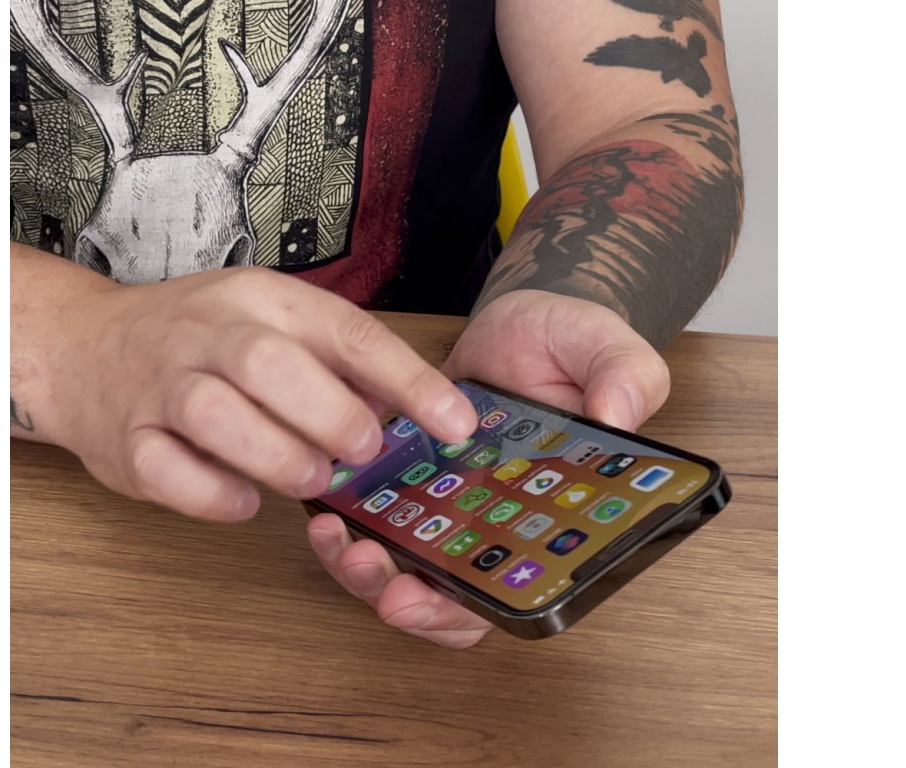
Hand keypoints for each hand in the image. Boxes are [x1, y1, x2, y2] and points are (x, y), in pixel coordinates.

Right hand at [48, 267, 476, 520]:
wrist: (85, 346)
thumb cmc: (202, 340)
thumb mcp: (271, 321)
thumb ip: (338, 361)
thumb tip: (419, 409)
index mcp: (260, 299)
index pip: (345, 331)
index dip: (408, 380)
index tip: (457, 424)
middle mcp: (207, 332)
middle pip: (269, 364)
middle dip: (330, 415)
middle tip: (362, 453)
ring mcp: (159, 384)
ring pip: (215, 416)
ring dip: (277, 457)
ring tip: (310, 479)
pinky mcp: (125, 439)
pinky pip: (168, 471)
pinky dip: (214, 495)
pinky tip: (245, 500)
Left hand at [308, 289, 669, 647]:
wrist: (522, 321)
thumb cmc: (570, 343)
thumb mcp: (607, 348)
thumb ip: (627, 378)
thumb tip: (619, 417)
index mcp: (553, 515)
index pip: (518, 591)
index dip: (471, 610)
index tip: (431, 599)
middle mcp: (499, 523)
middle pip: (453, 599)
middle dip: (409, 603)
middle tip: (380, 581)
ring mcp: (451, 504)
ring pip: (406, 568)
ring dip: (366, 573)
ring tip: (340, 542)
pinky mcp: (412, 477)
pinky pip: (378, 519)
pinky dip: (349, 525)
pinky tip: (328, 509)